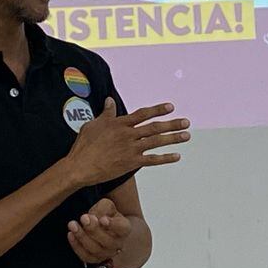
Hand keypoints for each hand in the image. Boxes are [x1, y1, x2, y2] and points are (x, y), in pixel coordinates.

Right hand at [63, 99, 188, 185]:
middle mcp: (128, 135)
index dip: (157, 110)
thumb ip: (106, 113)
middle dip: (172, 124)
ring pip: (156, 142)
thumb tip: (110, 100)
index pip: (142, 114)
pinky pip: (152, 160)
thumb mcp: (93, 124)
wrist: (80, 167)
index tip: (170, 107)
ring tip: (186, 135)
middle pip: (154, 127)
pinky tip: (177, 156)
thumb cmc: (84, 145)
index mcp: (119, 124)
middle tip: (186, 122)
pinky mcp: (131, 163)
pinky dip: (165, 158)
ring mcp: (131, 149)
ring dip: (173, 138)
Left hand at [67, 197, 131, 266]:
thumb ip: (102, 208)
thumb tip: (92, 218)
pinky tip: (70, 234)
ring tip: (73, 225)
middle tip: (83, 218)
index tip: (102, 219)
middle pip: (108, 241)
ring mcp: (107, 253)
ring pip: (95, 250)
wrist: (103, 228)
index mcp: (124, 229)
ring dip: (82, 237)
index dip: (113, 225)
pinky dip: (76, 246)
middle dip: (93, 230)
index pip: (122, 228)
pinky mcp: (95, 259)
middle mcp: (118, 244)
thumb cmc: (105, 215)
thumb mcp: (106, 206)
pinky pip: (85, 256)